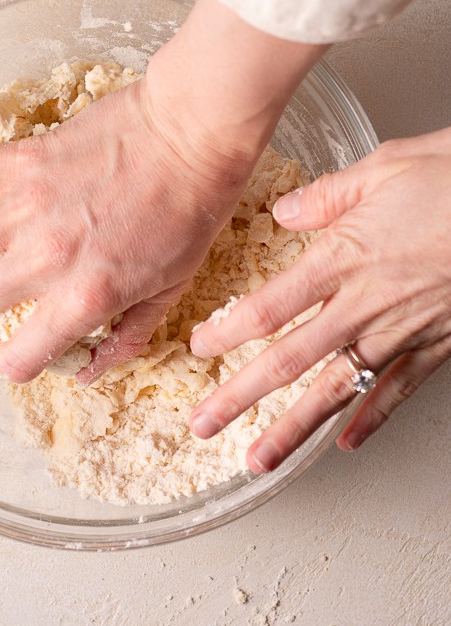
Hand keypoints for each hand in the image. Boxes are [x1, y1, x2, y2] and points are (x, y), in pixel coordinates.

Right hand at [0, 76, 252, 382]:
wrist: (193, 131)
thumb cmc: (192, 212)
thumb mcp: (172, 288)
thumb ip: (127, 336)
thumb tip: (88, 372)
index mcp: (85, 298)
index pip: (14, 359)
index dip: (14, 361)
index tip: (22, 348)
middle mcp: (45, 258)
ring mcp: (26, 207)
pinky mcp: (20, 160)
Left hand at [189, 128, 450, 470]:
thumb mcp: (385, 166)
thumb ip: (327, 195)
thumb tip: (284, 212)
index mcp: (344, 258)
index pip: (268, 307)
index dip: (227, 332)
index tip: (198, 348)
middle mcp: (365, 304)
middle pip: (289, 360)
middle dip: (239, 397)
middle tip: (203, 425)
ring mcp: (401, 332)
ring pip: (334, 390)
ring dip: (291, 428)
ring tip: (258, 459)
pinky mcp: (437, 345)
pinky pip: (396, 392)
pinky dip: (368, 419)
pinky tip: (344, 443)